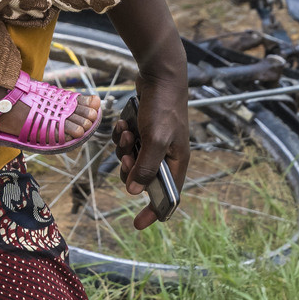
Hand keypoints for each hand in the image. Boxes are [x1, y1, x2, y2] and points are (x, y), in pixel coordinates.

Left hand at [110, 58, 189, 232]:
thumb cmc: (162, 107)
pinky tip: (123, 124)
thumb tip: (134, 191)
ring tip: (126, 132)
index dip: (154, 211)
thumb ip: (145, 167)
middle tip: (127, 155)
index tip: (137, 224)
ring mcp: (154, 143)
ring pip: (130, 160)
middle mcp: (167, 155)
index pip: (168, 196)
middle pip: (143, 179)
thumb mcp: (154, 139)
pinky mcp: (142, 131)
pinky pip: (126, 144)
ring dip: (123, 149)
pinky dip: (121, 137)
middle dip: (130, 169)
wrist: (159, 75)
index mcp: (177, 162)